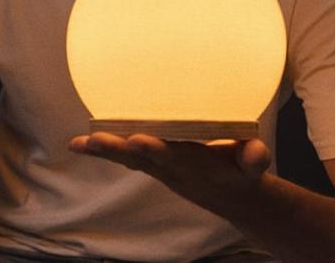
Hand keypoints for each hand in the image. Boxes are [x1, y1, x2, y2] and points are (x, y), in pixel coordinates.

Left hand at [67, 132, 271, 207]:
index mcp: (195, 165)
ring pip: (128, 158)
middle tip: (97, 141)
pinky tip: (77, 143)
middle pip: (141, 159)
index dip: (156, 150)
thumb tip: (257, 153)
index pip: (173, 157)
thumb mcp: (252, 168)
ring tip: (79, 143)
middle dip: (119, 150)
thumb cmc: (241, 172)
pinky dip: (102, 149)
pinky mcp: (152, 162)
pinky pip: (124, 156)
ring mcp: (159, 166)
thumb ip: (254, 159)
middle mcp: (172, 168)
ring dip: (104, 150)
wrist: (229, 194)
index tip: (139, 141)